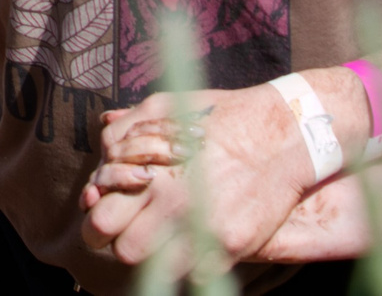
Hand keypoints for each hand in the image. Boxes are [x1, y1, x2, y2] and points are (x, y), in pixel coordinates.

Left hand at [81, 85, 314, 270]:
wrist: (282, 132)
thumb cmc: (220, 117)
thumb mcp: (166, 106)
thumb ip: (128, 129)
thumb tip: (104, 139)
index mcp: (148, 171)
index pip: (99, 217)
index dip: (100, 219)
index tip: (115, 214)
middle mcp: (172, 202)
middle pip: (123, 250)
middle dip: (125, 242)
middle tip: (139, 230)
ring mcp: (203, 227)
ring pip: (156, 269)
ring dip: (159, 258)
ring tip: (169, 239)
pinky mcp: (233, 244)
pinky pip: (196, 276)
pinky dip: (194, 265)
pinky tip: (200, 245)